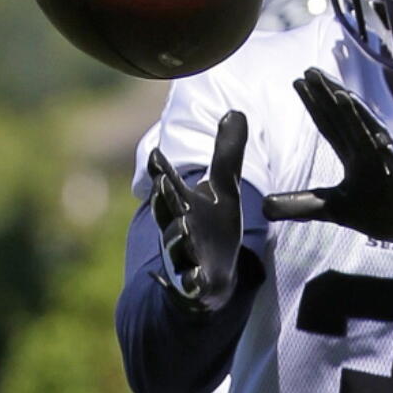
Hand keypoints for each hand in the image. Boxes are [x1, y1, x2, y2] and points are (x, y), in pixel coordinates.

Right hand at [147, 111, 246, 311]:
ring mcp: (183, 256)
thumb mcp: (224, 188)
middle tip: (163, 185)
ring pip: (176, 246)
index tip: (157, 154)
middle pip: (168, 211)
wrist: (209, 274)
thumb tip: (235, 110)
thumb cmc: (212, 226)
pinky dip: (191, 280)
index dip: (162, 170)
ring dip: (177, 237)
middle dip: (165, 199)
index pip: (169, 182)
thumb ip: (227, 153)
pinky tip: (196, 278)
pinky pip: (190, 282)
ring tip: (183, 227)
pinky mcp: (194, 282)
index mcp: (181, 203)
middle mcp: (177, 226)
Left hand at [262, 68, 392, 263]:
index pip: (331, 125)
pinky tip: (383, 144)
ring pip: (375, 136)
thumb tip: (262, 206)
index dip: (315, 103)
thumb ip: (303, 205)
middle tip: (311, 71)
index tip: (297, 80)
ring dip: (359, 116)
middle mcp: (374, 152)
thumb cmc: (382, 211)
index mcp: (355, 156)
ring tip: (342, 96)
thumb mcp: (336, 210)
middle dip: (331, 95)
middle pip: (349, 120)